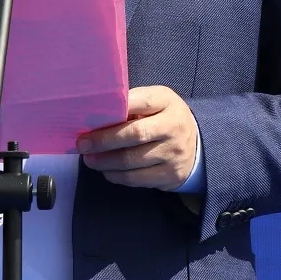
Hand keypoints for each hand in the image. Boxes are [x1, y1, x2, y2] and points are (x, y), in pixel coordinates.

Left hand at [77, 85, 197, 189]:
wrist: (197, 144)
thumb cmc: (165, 116)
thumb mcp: (155, 101)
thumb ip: (133, 103)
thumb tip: (98, 113)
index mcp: (167, 102)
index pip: (140, 102)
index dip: (115, 109)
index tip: (91, 115)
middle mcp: (173, 127)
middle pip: (134, 134)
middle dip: (104, 140)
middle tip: (82, 144)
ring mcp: (173, 154)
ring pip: (132, 161)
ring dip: (105, 161)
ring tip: (89, 159)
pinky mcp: (170, 176)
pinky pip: (137, 179)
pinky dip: (116, 176)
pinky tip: (106, 170)